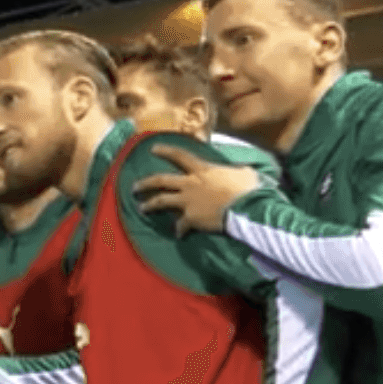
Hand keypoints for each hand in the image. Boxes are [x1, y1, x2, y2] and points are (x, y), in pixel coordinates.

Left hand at [133, 146, 262, 234]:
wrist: (246, 208)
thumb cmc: (248, 188)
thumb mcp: (244, 173)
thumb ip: (237, 171)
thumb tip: (243, 172)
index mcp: (203, 170)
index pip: (180, 156)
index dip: (166, 151)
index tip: (153, 149)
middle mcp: (190, 184)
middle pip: (161, 180)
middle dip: (145, 183)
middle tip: (134, 187)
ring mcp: (188, 201)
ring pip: (161, 201)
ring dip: (149, 205)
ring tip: (142, 208)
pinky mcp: (190, 218)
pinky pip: (180, 225)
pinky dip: (179, 230)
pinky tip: (178, 234)